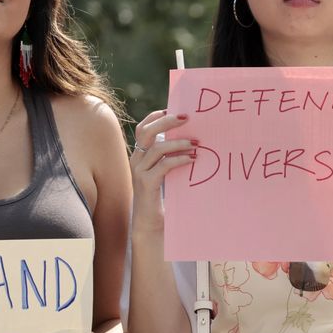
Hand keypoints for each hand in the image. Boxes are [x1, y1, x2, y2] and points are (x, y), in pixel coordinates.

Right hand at [130, 110, 196, 231]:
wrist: (150, 222)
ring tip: (196, 143)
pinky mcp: (147, 183)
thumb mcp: (163, 171)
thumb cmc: (161, 194)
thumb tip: (190, 137)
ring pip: (157, 148)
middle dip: (166, 122)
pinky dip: (180, 159)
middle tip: (187, 118)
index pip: (143, 128)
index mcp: (139, 154)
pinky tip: (192, 159)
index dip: (156, 116)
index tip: (173, 109)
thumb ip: (169, 156)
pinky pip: (164, 165)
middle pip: (146, 132)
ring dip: (179, 143)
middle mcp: (136, 160)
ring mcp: (140, 172)